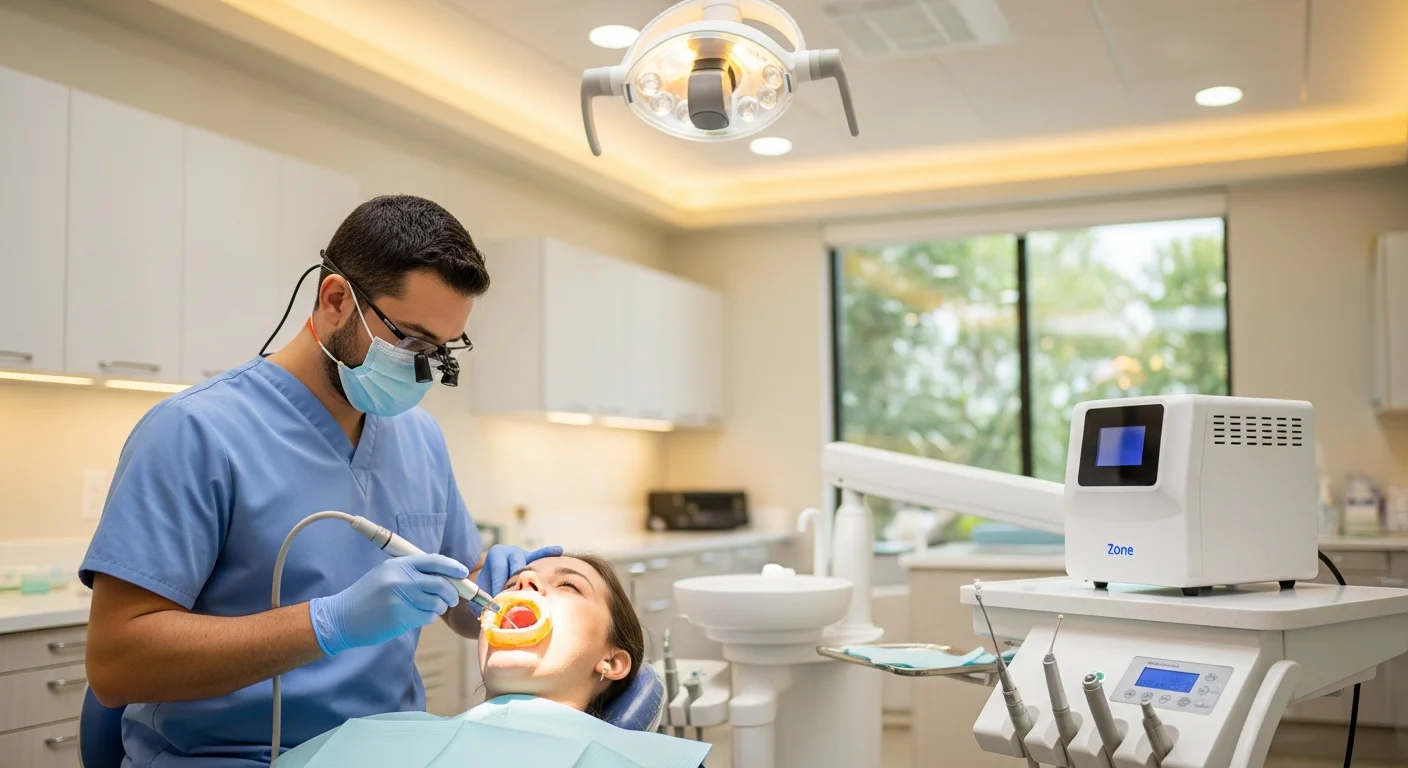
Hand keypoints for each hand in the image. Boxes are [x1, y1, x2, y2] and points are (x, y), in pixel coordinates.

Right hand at [309, 554, 467, 655]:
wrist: (341, 617)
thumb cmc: (367, 596)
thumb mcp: (386, 573)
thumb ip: (412, 572)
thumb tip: (447, 576)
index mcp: (398, 564)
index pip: (434, 561)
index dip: (452, 566)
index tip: (463, 572)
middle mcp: (400, 579)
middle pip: (440, 584)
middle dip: (451, 593)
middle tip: (451, 599)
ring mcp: (400, 599)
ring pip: (436, 603)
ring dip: (438, 608)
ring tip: (427, 608)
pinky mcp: (400, 617)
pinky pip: (427, 617)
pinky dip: (427, 618)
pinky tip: (414, 617)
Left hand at [475, 545, 563, 600]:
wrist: (491, 578)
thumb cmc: (487, 587)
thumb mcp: (481, 591)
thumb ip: (482, 600)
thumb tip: (489, 611)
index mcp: (496, 554)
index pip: (499, 568)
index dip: (499, 584)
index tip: (499, 598)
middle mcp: (510, 551)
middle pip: (516, 566)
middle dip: (515, 583)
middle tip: (515, 598)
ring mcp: (522, 553)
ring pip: (528, 565)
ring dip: (529, 580)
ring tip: (529, 594)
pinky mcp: (531, 558)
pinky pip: (540, 554)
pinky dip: (548, 552)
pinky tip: (558, 550)